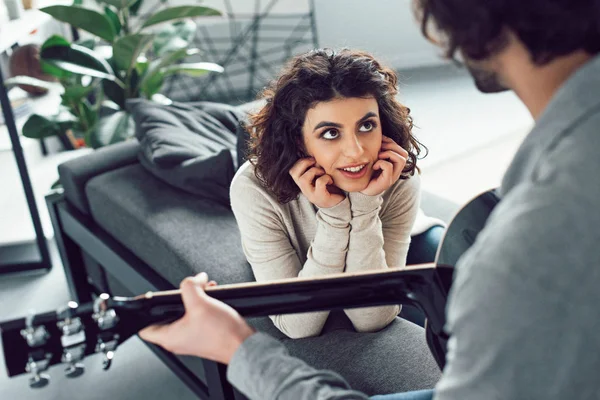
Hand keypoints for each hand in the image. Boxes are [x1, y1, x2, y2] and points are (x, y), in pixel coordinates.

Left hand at [139, 273, 254, 364]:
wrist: (244, 345)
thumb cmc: (223, 335)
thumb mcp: (201, 303)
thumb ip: (191, 286)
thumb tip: (194, 278)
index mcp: (170, 337)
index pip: (144, 328)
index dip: (145, 312)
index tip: (150, 300)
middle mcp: (178, 340)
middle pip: (167, 314)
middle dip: (178, 298)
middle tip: (187, 291)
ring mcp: (192, 338)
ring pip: (184, 313)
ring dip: (194, 299)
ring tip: (203, 291)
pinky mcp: (204, 335)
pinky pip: (197, 316)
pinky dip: (203, 305)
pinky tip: (212, 298)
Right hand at [289, 158, 344, 207]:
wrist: (338, 203)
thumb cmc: (329, 187)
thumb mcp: (320, 175)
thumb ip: (315, 166)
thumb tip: (312, 152)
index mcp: (302, 183)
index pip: (291, 170)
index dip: (300, 161)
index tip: (311, 159)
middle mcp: (304, 189)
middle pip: (293, 173)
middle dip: (304, 163)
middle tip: (315, 162)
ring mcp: (310, 194)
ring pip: (304, 179)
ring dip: (314, 171)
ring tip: (323, 172)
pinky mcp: (320, 197)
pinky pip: (319, 183)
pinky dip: (326, 178)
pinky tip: (330, 181)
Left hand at [360, 136, 407, 195]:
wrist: (360, 191)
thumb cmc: (366, 175)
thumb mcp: (372, 159)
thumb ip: (378, 150)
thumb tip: (379, 135)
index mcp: (394, 165)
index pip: (401, 150)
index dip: (391, 142)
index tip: (380, 140)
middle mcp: (396, 171)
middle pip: (404, 153)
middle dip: (392, 146)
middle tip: (380, 147)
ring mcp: (393, 177)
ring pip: (401, 159)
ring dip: (389, 154)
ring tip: (379, 156)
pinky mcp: (387, 182)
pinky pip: (389, 167)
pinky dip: (381, 163)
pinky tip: (374, 166)